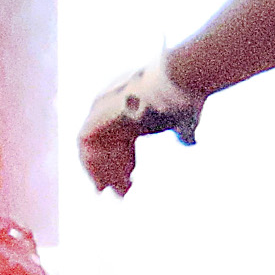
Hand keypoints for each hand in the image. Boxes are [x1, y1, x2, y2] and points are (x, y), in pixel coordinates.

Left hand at [79, 56, 204, 194]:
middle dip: (113, 169)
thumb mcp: (184, 119)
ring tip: (114, 192)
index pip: (121, 138)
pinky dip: (92, 163)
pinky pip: (84, 146)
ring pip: (92, 147)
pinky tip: (106, 181)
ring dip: (101, 171)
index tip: (134, 179)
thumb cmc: (184, 98)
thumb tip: (189, 142)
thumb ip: (181, 131)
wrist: (174, 82)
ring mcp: (98, 110)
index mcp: (130, 105)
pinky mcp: (91, 119)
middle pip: (106, 145)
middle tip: (122, 192)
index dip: (127, 160)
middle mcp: (110, 106)